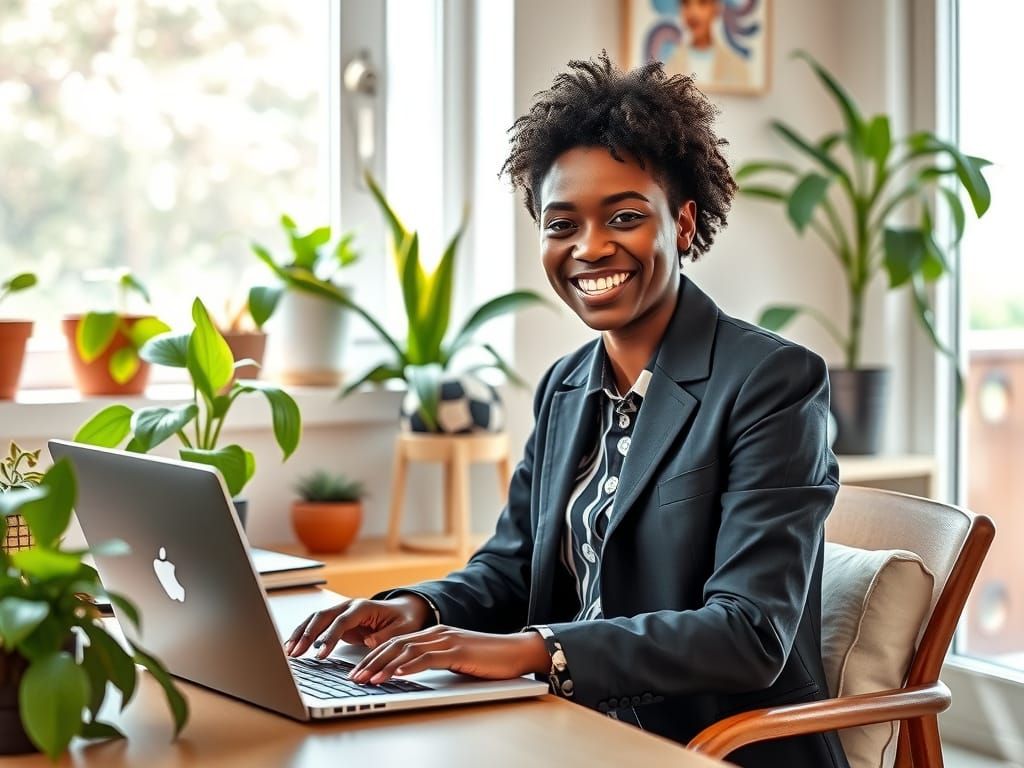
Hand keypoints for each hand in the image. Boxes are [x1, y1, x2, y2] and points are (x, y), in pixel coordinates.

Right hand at [284, 594, 432, 658]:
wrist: (404, 610)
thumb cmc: (404, 619)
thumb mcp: (403, 629)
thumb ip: (386, 635)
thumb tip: (370, 641)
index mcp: (364, 607)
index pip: (342, 621)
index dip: (330, 636)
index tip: (320, 653)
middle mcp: (349, 606)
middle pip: (323, 617)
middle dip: (308, 635)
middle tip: (297, 653)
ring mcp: (341, 612)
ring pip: (315, 619)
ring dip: (301, 634)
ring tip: (290, 652)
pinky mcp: (337, 621)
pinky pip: (317, 626)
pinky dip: (304, 634)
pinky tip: (293, 646)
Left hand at [347, 626, 549, 684]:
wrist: (516, 652)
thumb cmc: (487, 659)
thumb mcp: (453, 659)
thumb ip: (433, 661)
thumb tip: (407, 673)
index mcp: (434, 634)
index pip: (396, 643)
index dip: (374, 657)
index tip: (358, 673)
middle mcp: (437, 633)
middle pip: (395, 645)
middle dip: (371, 662)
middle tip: (354, 678)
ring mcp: (447, 640)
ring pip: (407, 650)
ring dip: (384, 666)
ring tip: (369, 679)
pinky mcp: (458, 650)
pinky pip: (428, 658)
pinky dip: (410, 666)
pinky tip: (397, 674)